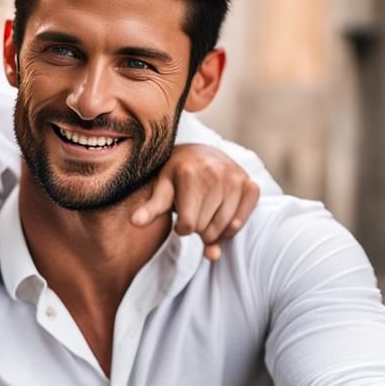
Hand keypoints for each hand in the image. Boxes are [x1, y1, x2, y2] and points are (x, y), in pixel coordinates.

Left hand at [132, 144, 259, 259]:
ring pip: (225, 228)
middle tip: (194, 214)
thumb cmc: (176, 176)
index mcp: (190, 173)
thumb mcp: (162, 189)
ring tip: (205, 215)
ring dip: (214, 230)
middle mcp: (215, 173)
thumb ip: (150, 208)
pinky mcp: (250, 184)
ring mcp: (235, 178)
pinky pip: (242, 220)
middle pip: (206, 229)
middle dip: (198, 228)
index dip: (182, 229)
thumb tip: (134, 222)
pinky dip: (232, 226)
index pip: (188, 226)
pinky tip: (222, 217)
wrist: (201, 155)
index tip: (179, 218)